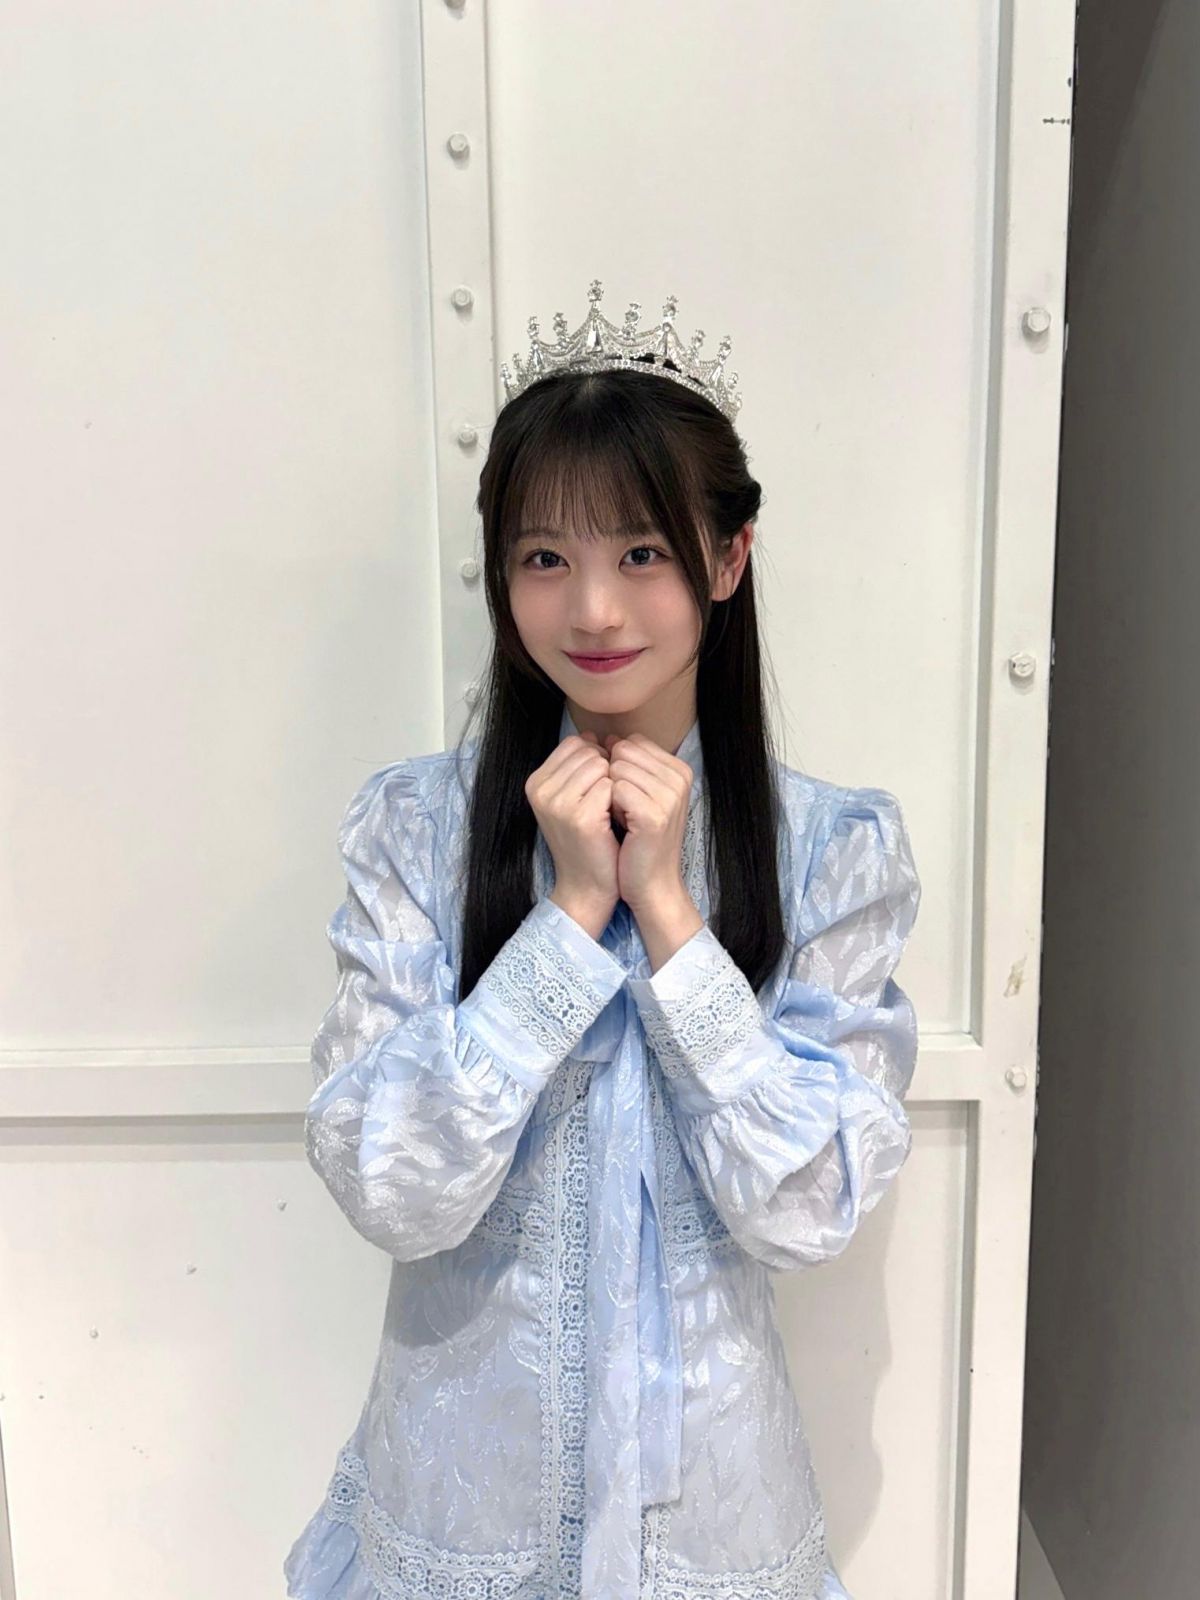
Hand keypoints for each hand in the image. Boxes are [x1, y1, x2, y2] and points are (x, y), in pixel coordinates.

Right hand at [524, 732, 618, 932]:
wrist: (587, 885)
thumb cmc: (586, 840)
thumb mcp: (572, 798)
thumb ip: (577, 766)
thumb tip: (593, 734)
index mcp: (535, 782)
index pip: (574, 743)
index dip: (596, 759)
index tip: (599, 788)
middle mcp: (539, 790)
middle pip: (588, 750)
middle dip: (606, 770)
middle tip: (606, 802)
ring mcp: (557, 803)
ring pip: (600, 764)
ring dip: (614, 784)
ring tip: (609, 810)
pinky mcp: (579, 817)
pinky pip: (610, 785)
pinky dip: (619, 799)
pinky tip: (615, 820)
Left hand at [600, 731, 694, 914]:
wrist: (651, 884)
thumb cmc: (640, 840)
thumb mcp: (641, 794)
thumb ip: (629, 764)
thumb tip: (606, 738)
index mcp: (679, 769)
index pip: (632, 742)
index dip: (618, 767)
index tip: (627, 797)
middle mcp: (680, 778)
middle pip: (622, 751)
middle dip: (612, 778)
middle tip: (624, 810)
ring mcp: (670, 795)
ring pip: (616, 768)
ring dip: (609, 793)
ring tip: (623, 819)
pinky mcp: (654, 814)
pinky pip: (614, 789)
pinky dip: (609, 806)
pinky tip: (621, 826)